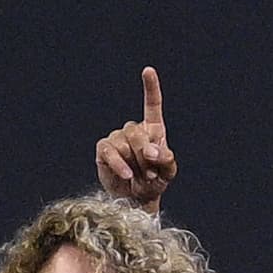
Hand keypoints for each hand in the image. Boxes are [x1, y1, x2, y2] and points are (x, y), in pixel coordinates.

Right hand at [94, 67, 175, 207]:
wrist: (136, 201)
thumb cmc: (154, 183)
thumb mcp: (168, 172)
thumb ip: (166, 159)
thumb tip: (152, 150)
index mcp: (153, 129)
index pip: (152, 104)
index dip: (150, 87)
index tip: (148, 71)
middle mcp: (134, 130)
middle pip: (137, 132)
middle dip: (145, 154)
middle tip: (151, 173)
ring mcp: (117, 138)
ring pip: (124, 143)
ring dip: (134, 163)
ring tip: (139, 177)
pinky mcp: (104, 150)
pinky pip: (110, 152)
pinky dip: (119, 165)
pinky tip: (127, 175)